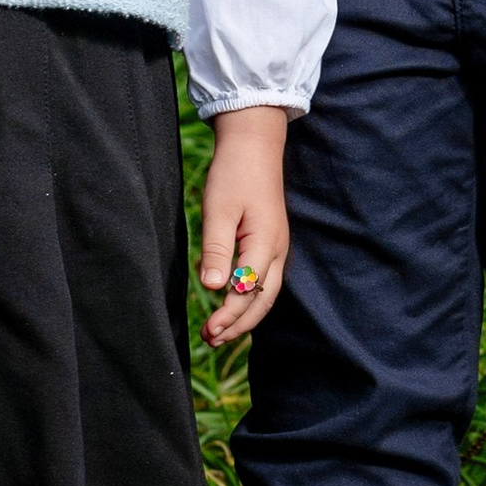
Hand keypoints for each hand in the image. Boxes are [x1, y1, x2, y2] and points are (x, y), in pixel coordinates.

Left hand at [199, 106, 291, 346]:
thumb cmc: (234, 174)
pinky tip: (232, 305)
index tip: (208, 331)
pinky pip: (264, 280)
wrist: (254, 145)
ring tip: (219, 333)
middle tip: (211, 340)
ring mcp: (277, 247)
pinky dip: (249, 299)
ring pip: (265, 293)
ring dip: (244, 316)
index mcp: (266, 243)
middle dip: (239, 325)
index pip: (247, 291)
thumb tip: (213, 288)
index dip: (228, 315)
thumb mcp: (219, 210)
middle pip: (262, 300)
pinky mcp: (271, 243)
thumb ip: (217, 250)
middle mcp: (277, 250)